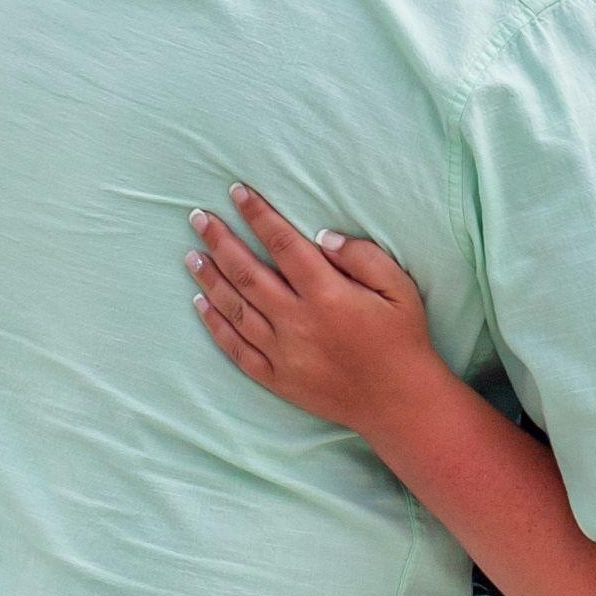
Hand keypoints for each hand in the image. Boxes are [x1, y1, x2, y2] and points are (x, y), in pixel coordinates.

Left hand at [187, 189, 449, 439]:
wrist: (399, 403)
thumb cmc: (403, 339)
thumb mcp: (399, 288)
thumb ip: (362, 256)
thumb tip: (321, 236)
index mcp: (328, 295)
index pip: (283, 244)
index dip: (258, 215)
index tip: (237, 192)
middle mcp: (298, 322)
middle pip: (248, 273)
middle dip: (220, 241)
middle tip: (198, 217)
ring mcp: (283, 353)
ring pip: (235, 309)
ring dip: (210, 279)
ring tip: (192, 254)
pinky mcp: (277, 379)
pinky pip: (236, 349)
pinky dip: (215, 325)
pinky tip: (200, 304)